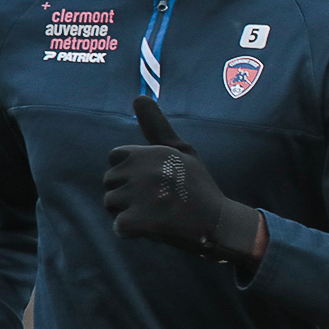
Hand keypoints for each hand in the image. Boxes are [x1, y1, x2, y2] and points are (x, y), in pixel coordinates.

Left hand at [103, 96, 261, 263]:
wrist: (219, 224)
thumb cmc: (198, 187)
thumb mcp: (182, 152)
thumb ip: (156, 126)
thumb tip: (139, 96)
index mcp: (151, 152)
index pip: (115, 158)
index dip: (129, 172)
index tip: (152, 182)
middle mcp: (144, 170)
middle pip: (109, 181)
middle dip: (126, 193)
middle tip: (156, 201)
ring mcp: (141, 196)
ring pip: (110, 204)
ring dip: (128, 212)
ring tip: (156, 214)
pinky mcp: (140, 221)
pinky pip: (118, 227)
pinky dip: (131, 232)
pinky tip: (153, 229)